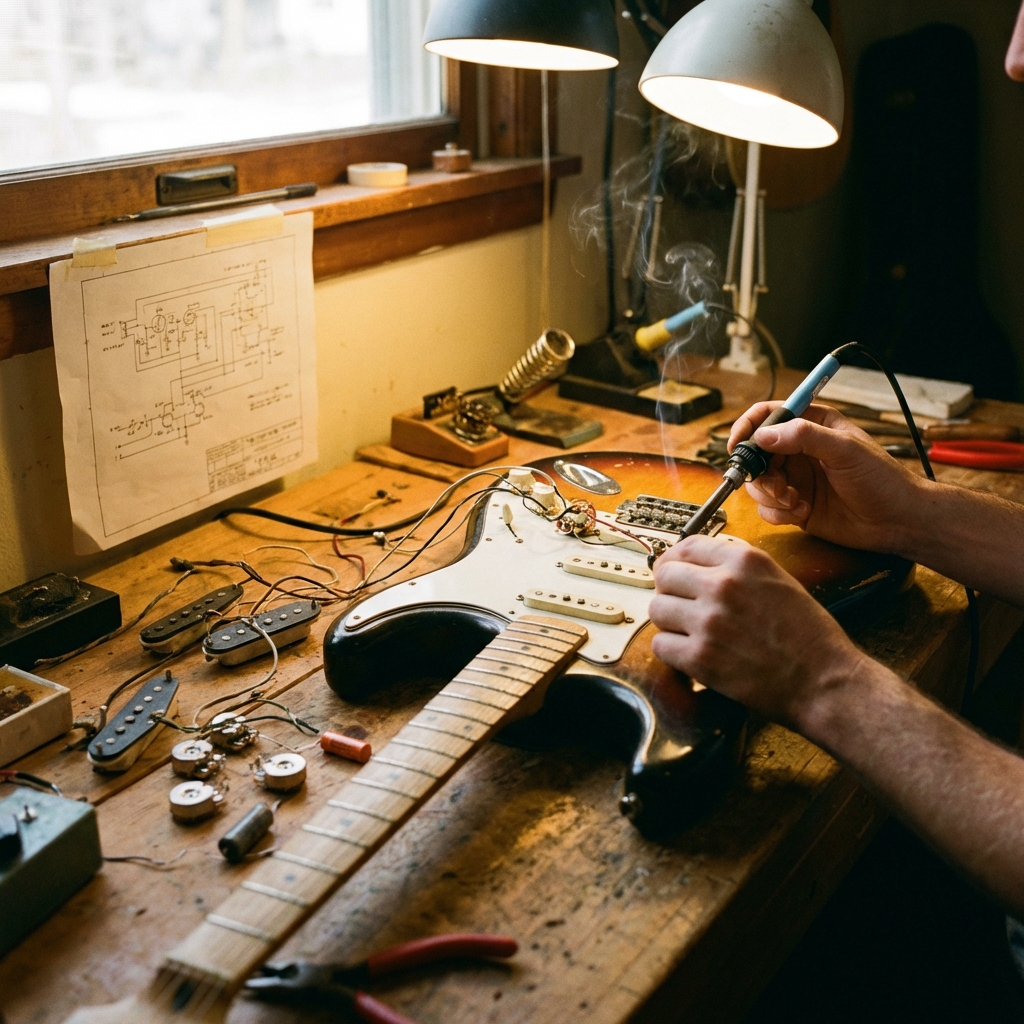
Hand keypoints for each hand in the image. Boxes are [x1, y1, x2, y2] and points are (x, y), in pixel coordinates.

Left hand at [649, 535, 866, 728]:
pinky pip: (661, 645)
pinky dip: (672, 652)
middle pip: (665, 576)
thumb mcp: (778, 580)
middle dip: (670, 591)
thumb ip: (738, 567)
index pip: (686, 547)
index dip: (676, 561)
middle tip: (682, 608)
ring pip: (657, 610)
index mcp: (744, 561)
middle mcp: (723, 585)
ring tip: (690, 633)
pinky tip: (691, 655)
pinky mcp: (701, 658)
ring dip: (669, 622)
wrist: (824, 681)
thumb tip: (699, 562)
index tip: (675, 573)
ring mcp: (709, 622)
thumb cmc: (808, 634)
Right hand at [728, 402, 923, 554]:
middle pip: (757, 453)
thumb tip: (764, 435)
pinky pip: (767, 508)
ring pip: (758, 483)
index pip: (769, 415)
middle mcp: (799, 451)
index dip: (749, 426)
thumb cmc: (882, 479)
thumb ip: (804, 436)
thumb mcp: (845, 450)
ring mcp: (796, 479)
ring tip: (795, 501)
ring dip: (770, 495)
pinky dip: (778, 513)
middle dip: (760, 471)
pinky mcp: (794, 506)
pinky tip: (802, 514)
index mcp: (812, 426)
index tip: (739, 443)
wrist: (897, 521)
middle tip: (777, 484)